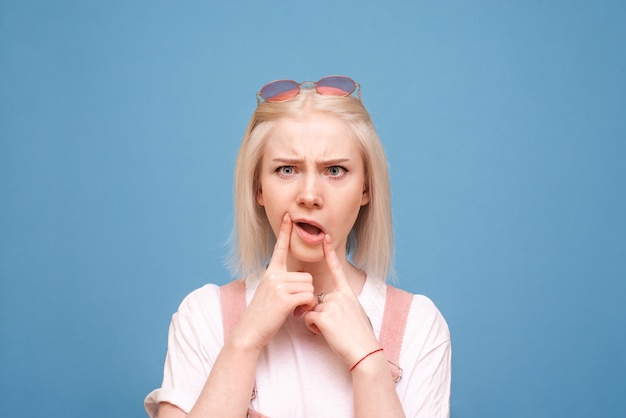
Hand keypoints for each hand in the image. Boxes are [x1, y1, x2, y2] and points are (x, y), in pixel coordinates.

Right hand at [233, 213, 315, 350]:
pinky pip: (308, 297)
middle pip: (306, 276)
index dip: (285, 232)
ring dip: (307, 301)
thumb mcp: (268, 292)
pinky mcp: (284, 298)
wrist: (250, 331)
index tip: (288, 216)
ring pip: (309, 287)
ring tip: (293, 310)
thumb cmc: (262, 315)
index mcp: (270, 272)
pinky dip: (307, 307)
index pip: (280, 248)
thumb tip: (299, 281)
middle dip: (305, 292)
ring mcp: (278, 286)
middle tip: (294, 305)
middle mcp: (274, 275)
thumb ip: (281, 282)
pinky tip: (296, 313)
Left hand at [303, 234, 380, 366]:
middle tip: (335, 327)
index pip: (337, 269)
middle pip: (317, 299)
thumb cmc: (361, 337)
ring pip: (311, 309)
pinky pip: (308, 318)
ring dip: (317, 323)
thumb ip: (342, 305)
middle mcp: (340, 295)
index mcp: (348, 293)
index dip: (330, 252)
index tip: (325, 237)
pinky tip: (327, 334)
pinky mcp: (323, 315)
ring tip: (334, 332)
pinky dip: (313, 328)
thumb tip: (331, 306)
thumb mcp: (355, 314)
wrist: (365, 352)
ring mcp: (331, 304)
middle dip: (319, 313)